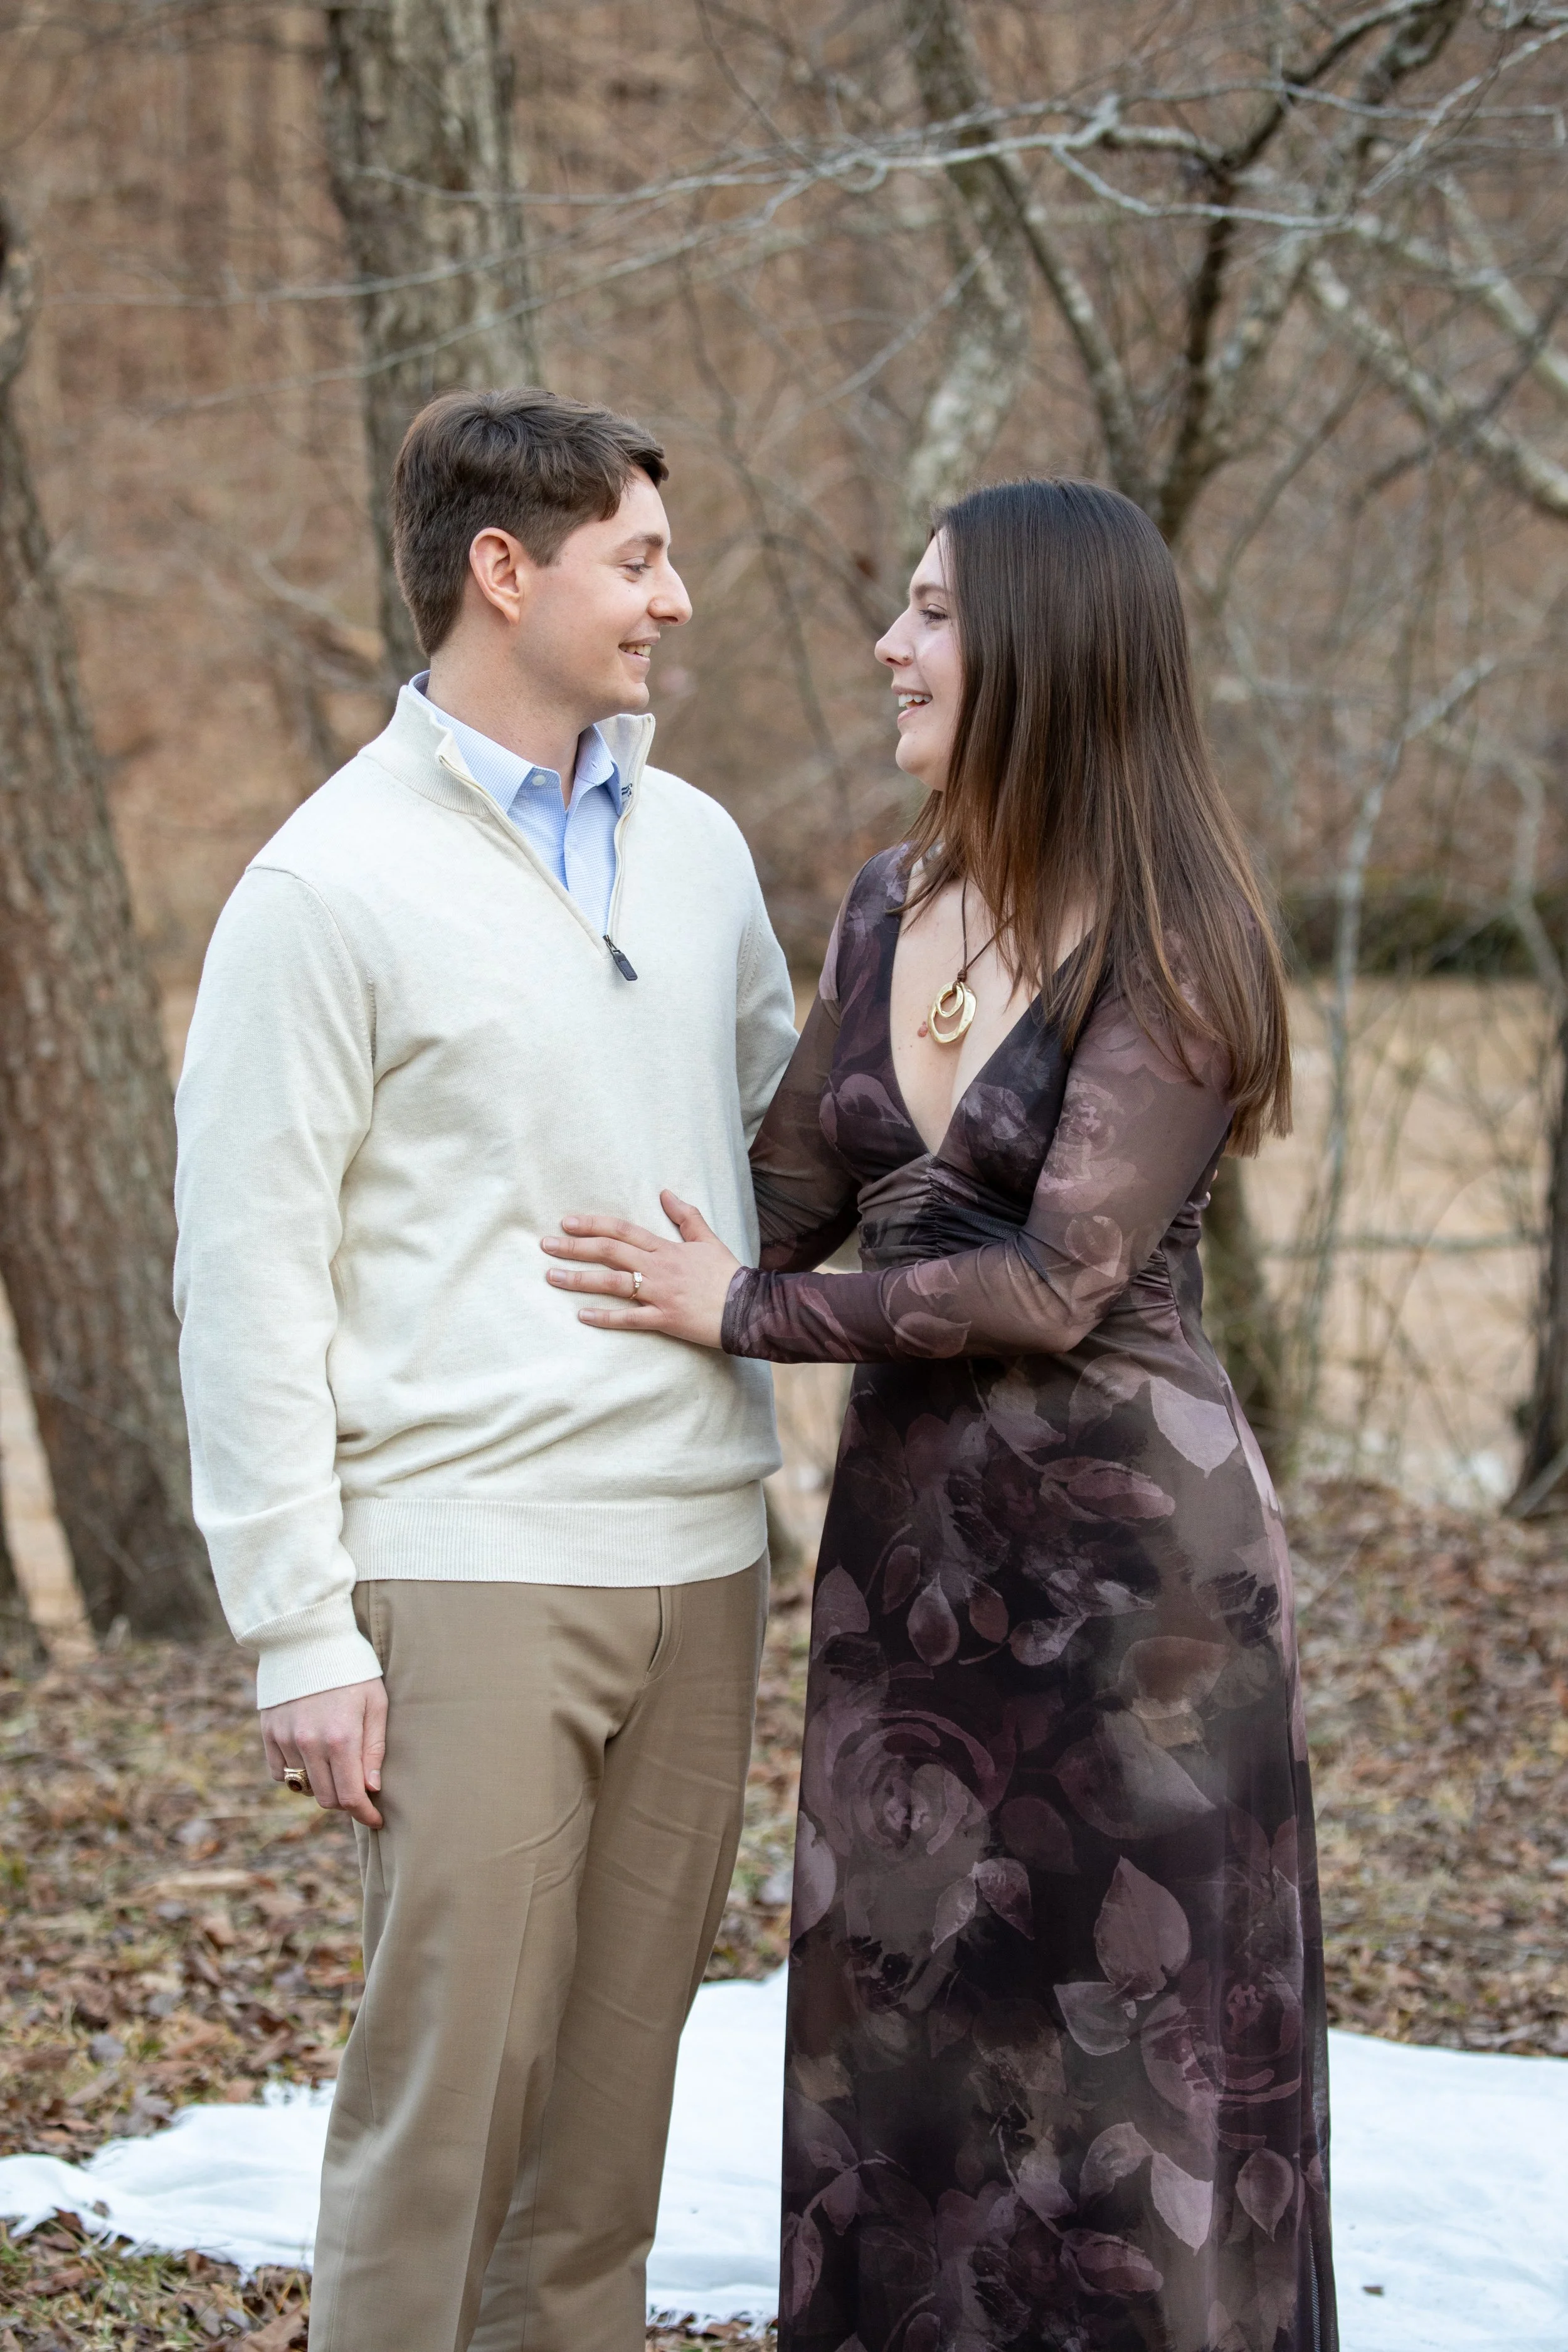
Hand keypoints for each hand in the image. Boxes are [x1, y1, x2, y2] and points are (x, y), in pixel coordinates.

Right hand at [261, 1677, 386, 1828]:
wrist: (307, 1637)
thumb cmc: (351, 1668)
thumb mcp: (375, 1703)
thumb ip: (374, 1748)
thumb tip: (372, 1789)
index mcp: (342, 1738)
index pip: (351, 1796)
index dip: (365, 1814)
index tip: (376, 1820)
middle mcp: (310, 1743)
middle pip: (327, 1798)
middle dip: (346, 1801)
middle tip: (359, 1789)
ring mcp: (285, 1740)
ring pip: (303, 1788)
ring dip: (322, 1786)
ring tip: (337, 1767)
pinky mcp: (268, 1733)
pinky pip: (280, 1774)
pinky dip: (296, 1775)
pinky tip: (311, 1759)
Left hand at [541, 1190, 739, 1348]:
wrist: (750, 1307)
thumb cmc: (729, 1274)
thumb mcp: (708, 1239)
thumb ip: (686, 1216)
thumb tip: (665, 1192)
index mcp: (667, 1248)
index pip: (623, 1231)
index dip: (593, 1225)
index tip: (567, 1222)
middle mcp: (659, 1268)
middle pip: (610, 1252)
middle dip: (575, 1247)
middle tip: (546, 1245)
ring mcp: (660, 1294)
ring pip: (614, 1283)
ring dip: (580, 1279)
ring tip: (552, 1276)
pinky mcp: (665, 1319)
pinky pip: (630, 1319)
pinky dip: (605, 1317)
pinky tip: (582, 1315)